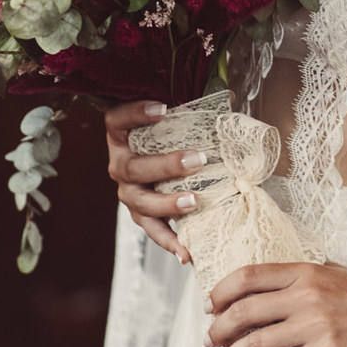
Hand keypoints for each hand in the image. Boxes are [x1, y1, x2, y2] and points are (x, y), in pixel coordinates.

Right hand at [104, 100, 204, 263]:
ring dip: (167, 203)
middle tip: (196, 159)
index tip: (164, 109)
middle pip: (133, 166)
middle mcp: (119, 164)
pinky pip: (152, 230)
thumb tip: (228, 95)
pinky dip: (169, 241)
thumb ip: (194, 107)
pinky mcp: (141, 214)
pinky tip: (186, 252)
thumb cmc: (166, 134)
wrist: (159, 158)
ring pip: (140, 201)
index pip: (117, 119)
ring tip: (194, 201)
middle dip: (165, 165)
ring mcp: (128, 191)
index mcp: (121, 135)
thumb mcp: (174, 118)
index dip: (136, 113)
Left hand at [206, 259, 346, 346]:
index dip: (220, 292)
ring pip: (256, 343)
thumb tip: (257, 294)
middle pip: (243, 311)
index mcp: (305, 271)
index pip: (247, 276)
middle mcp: (306, 296)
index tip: (210, 306)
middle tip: (211, 341)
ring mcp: (316, 326)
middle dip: (218, 329)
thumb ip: (295, 280)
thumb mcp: (330, 274)